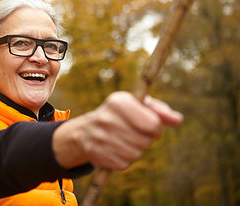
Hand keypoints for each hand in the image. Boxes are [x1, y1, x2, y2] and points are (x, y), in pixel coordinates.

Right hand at [52, 91, 182, 169]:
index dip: (156, 128)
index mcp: (118, 102)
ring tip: (124, 140)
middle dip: (144, 139)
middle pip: (144, 141)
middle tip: (134, 132)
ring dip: (135, 150)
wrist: (87, 130)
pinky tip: (115, 149)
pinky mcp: (96, 154)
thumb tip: (178, 120)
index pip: (152, 124)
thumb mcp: (137, 106)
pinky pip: (123, 164)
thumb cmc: (120, 115)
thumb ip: (159, 111)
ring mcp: (99, 137)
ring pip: (135, 154)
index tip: (151, 125)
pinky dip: (124, 159)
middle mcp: (106, 118)